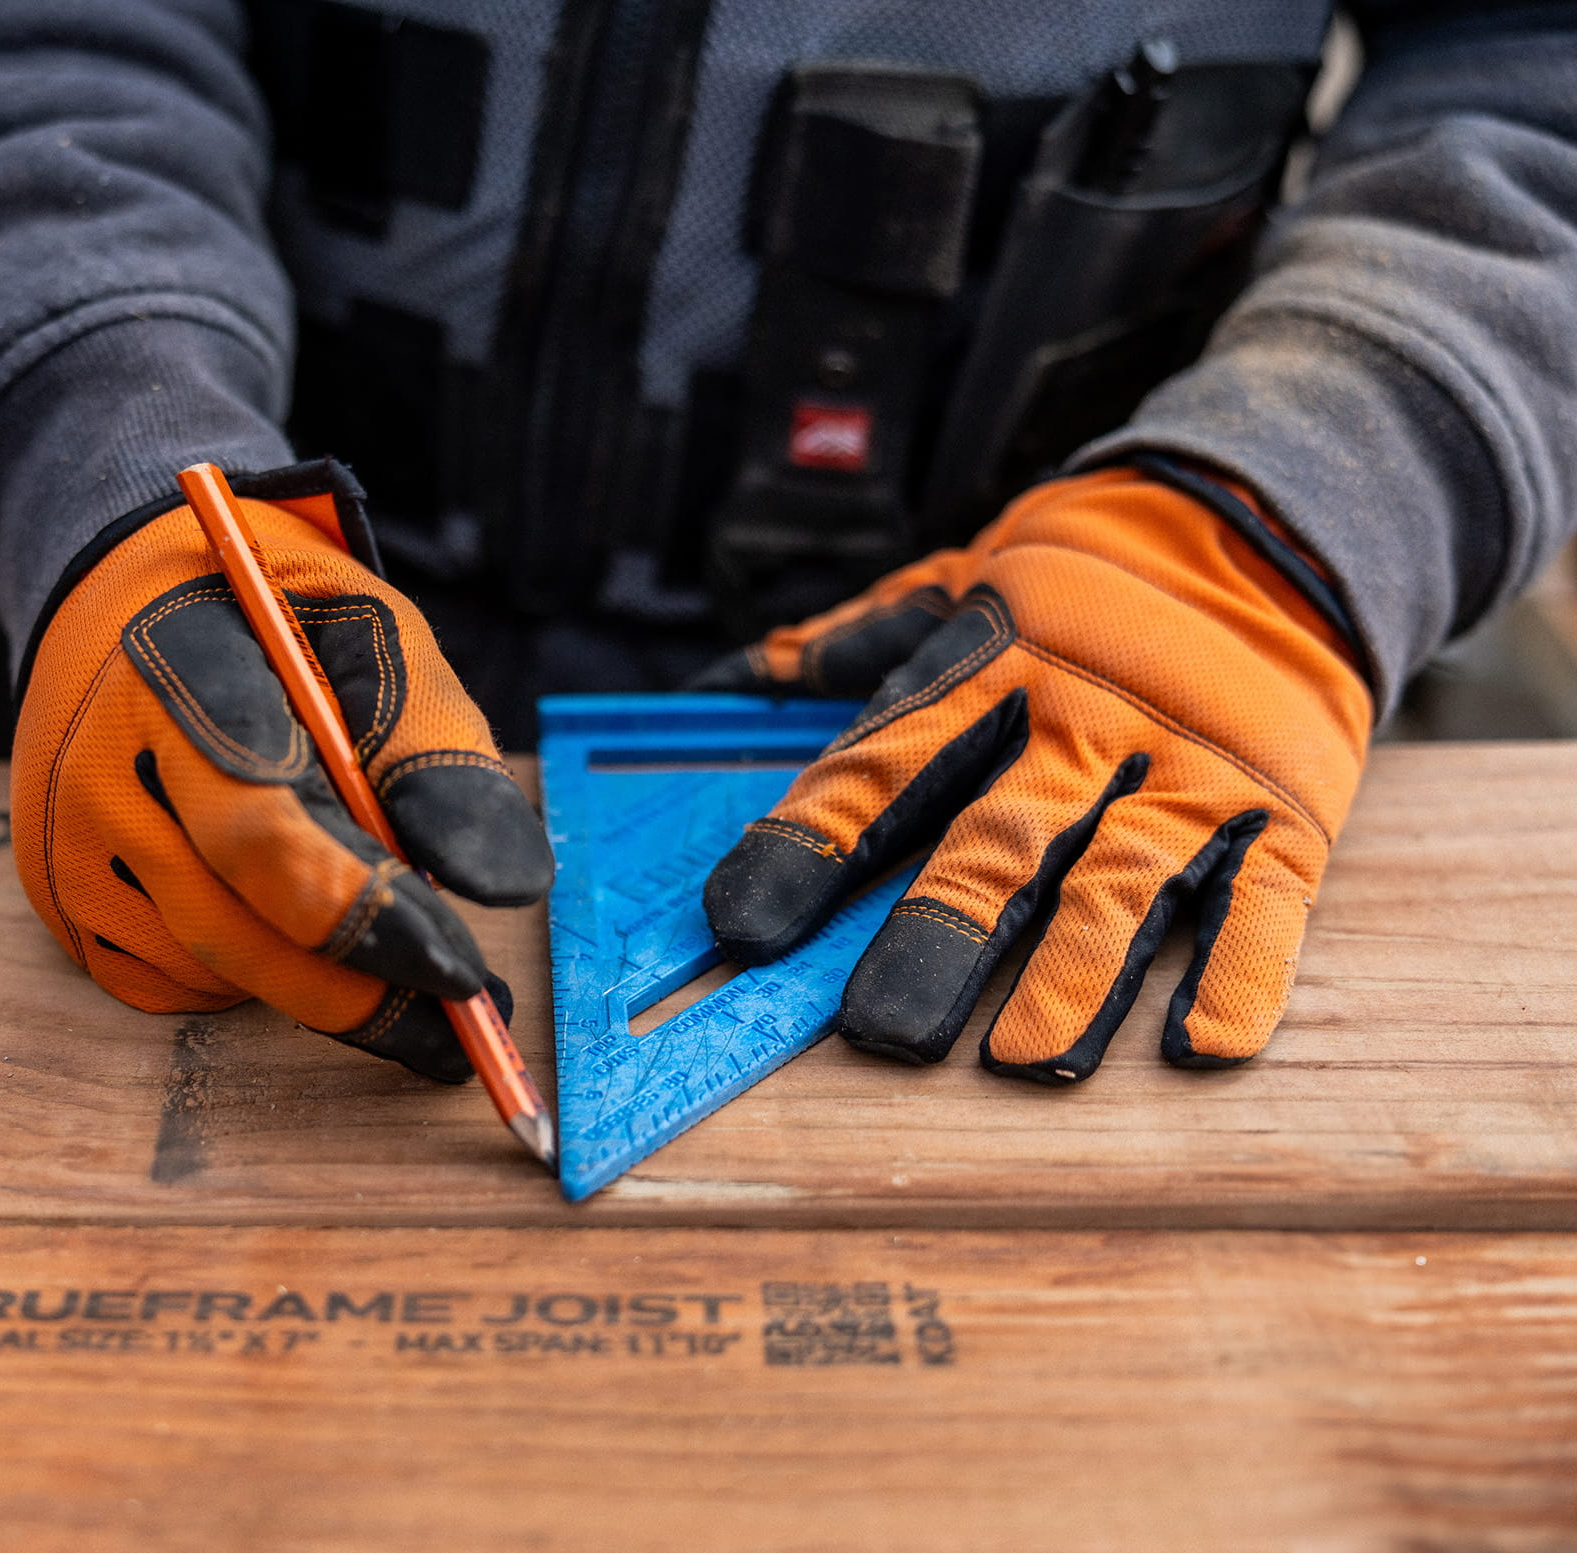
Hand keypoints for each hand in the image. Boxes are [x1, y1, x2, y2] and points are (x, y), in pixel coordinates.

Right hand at [11, 465, 552, 1080]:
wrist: (132, 599)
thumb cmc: (278, 618)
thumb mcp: (376, 636)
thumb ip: (436, 751)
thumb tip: (510, 885)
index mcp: (175, 675)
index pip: (262, 830)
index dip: (366, 913)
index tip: (461, 969)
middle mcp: (98, 769)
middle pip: (235, 925)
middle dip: (364, 990)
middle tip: (467, 1018)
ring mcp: (66, 845)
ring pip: (216, 967)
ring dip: (322, 985)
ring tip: (404, 957)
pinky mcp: (63, 901)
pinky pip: (178, 981)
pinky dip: (260, 976)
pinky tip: (302, 931)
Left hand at [696, 466, 1371, 1081]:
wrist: (1271, 516)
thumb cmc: (1083, 574)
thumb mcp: (960, 583)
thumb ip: (849, 647)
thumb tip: (721, 684)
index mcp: (990, 668)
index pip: (885, 763)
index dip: (812, 842)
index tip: (744, 921)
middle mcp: (1082, 722)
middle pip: (999, 836)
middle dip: (940, 930)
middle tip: (881, 1027)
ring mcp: (1186, 766)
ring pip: (1123, 877)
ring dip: (1077, 971)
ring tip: (1028, 1057)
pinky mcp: (1281, 805)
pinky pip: (1262, 898)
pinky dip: (1237, 972)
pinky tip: (1199, 1047)